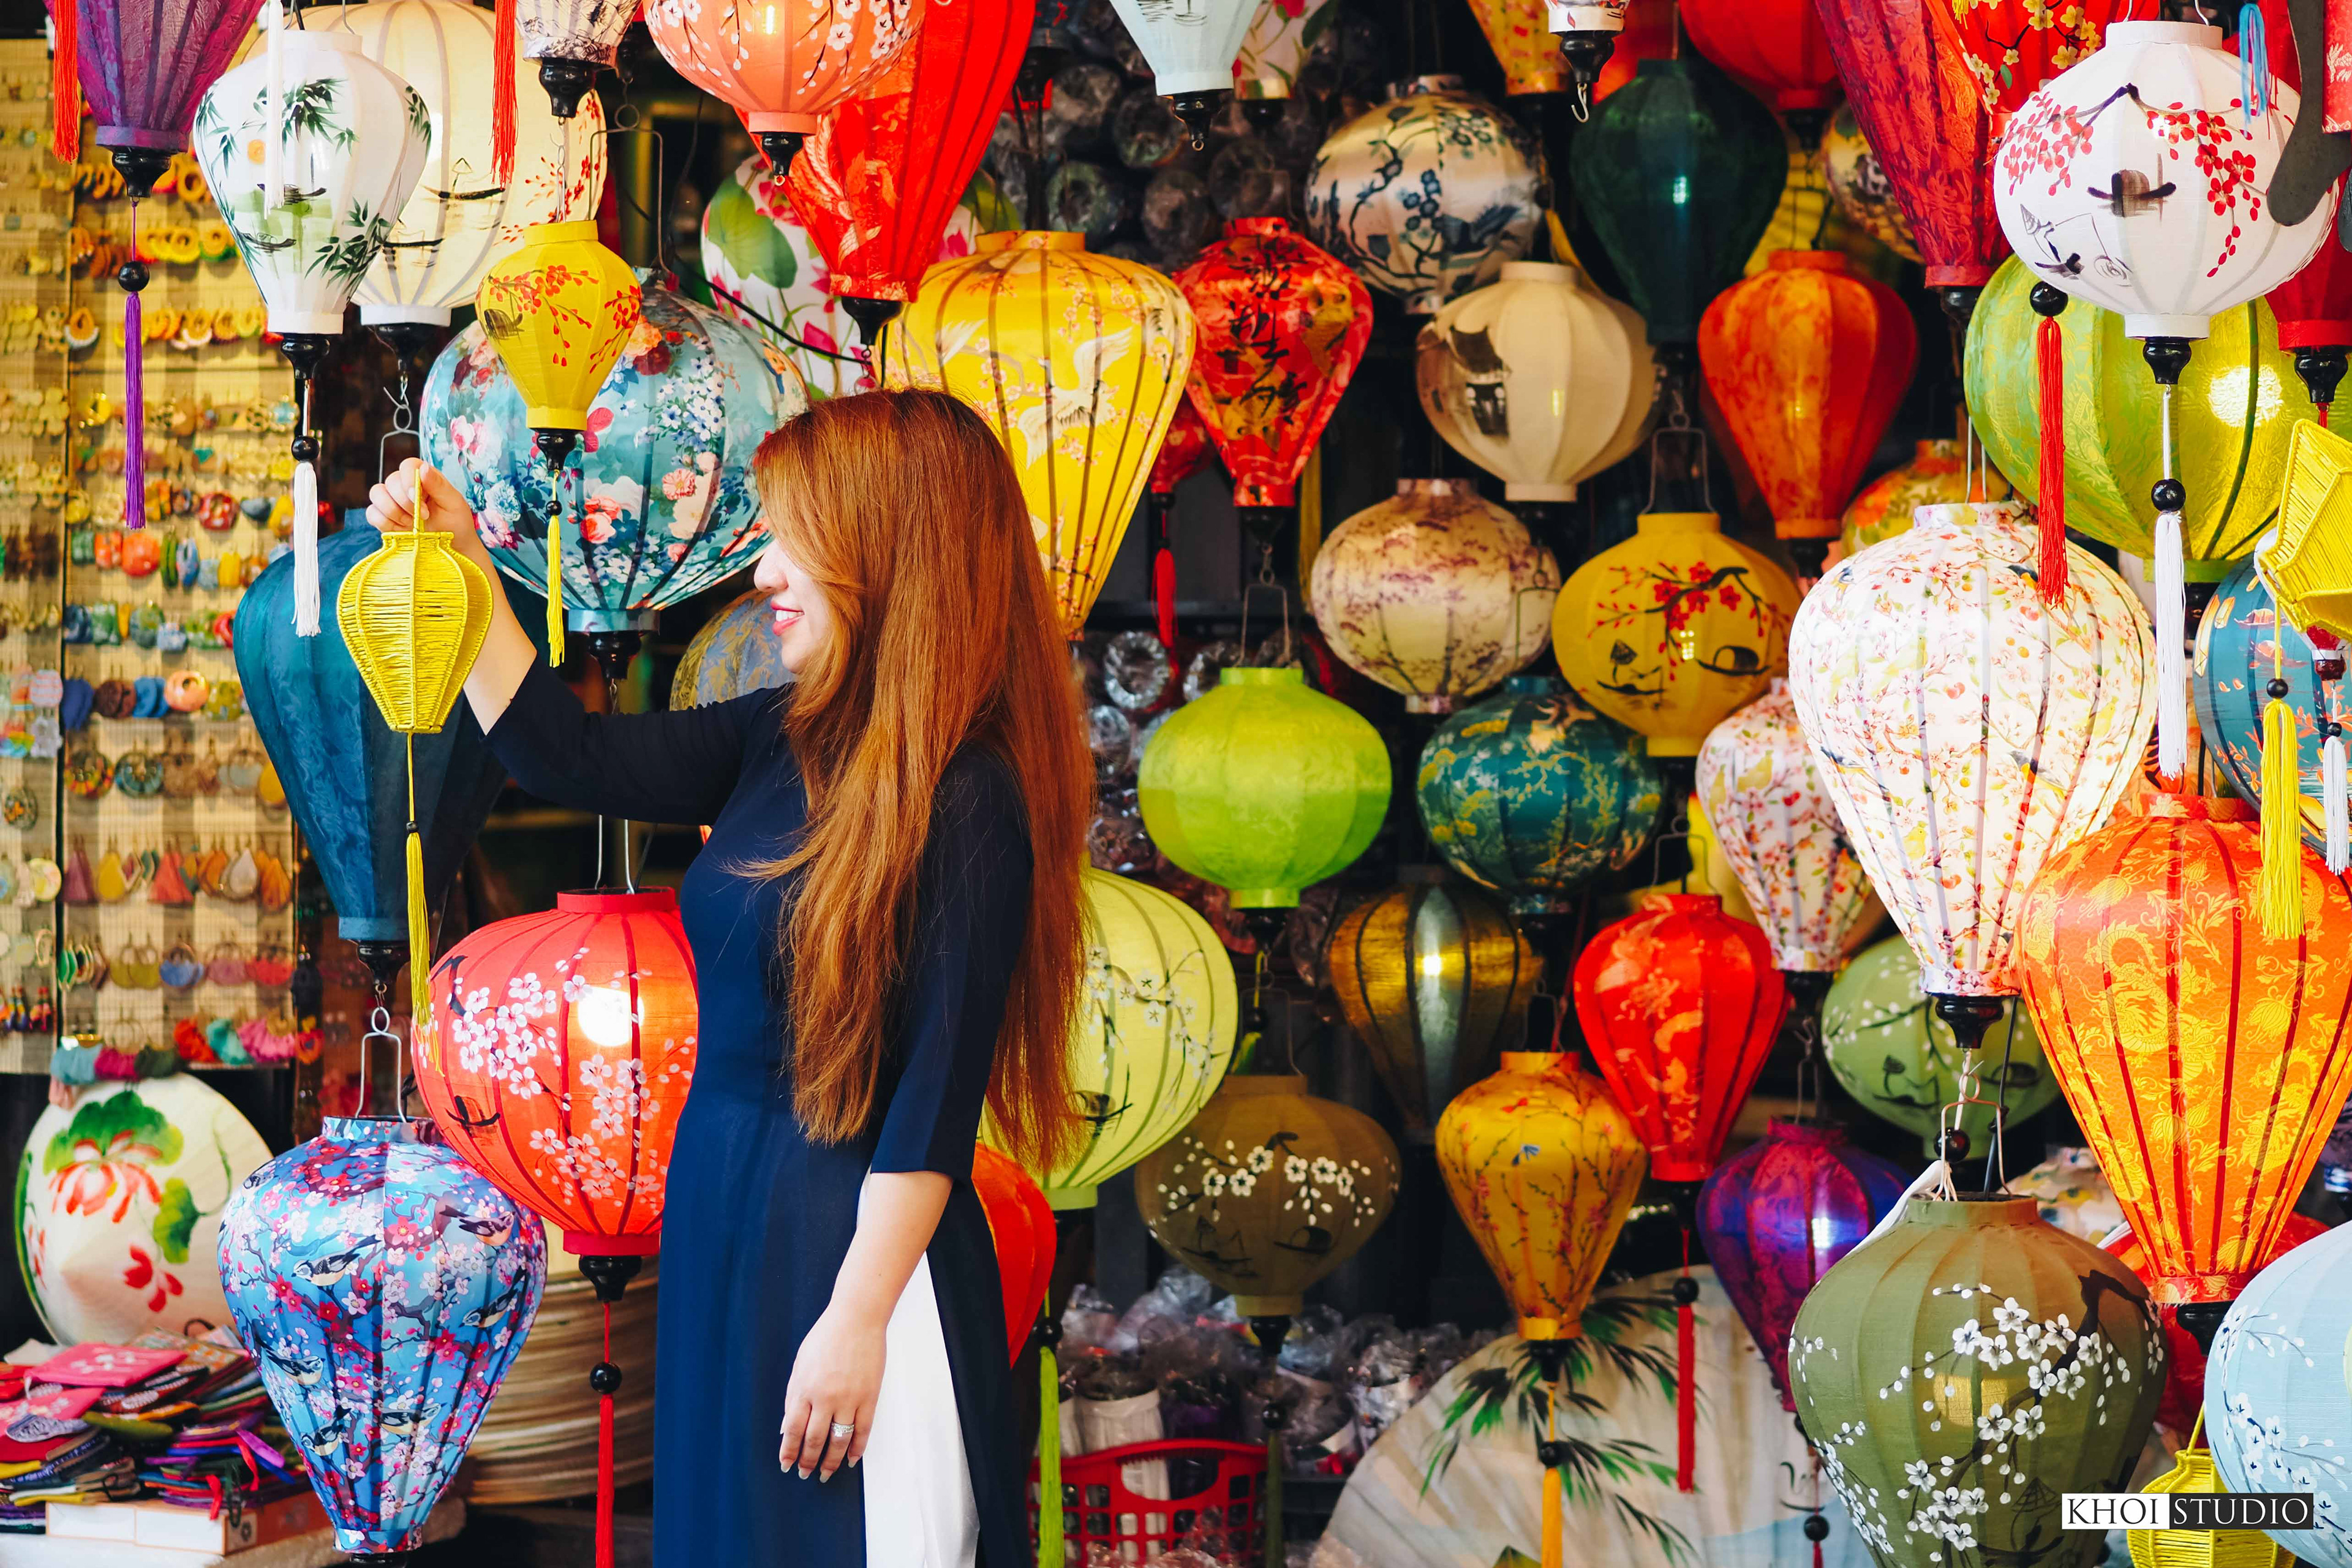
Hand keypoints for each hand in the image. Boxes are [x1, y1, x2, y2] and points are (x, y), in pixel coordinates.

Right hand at [366, 457, 489, 568]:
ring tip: (411, 524)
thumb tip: (424, 468)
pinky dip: (384, 522)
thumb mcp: (453, 503)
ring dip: (392, 511)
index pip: (407, 465)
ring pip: (376, 494)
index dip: (408, 479)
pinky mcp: (385, 518)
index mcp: (424, 478)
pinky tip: (401, 530)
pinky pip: (372, 513)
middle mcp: (405, 486)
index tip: (417, 498)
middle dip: (404, 502)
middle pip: (390, 481)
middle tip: (423, 517)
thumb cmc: (456, 524)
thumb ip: (438, 485)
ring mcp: (393, 501)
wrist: (452, 549)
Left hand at [778, 1305, 882, 1481]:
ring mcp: (849, 1398)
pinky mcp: (869, 1397)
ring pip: (838, 1441)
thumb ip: (793, 1396)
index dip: (788, 1451)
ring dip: (831, 1462)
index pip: (792, 1430)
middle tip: (805, 1474)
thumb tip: (785, 1427)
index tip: (786, 1465)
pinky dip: (857, 1449)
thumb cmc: (826, 1338)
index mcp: (804, 1388)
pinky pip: (863, 1431)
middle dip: (808, 1461)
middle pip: (814, 1440)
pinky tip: (850, 1460)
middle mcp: (825, 1397)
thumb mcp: (800, 1364)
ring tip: (825, 1474)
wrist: (857, 1318)